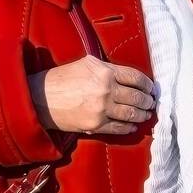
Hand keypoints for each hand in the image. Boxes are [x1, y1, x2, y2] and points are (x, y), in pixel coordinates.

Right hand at [27, 55, 155, 134]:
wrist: (41, 99)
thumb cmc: (62, 79)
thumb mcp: (86, 64)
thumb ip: (108, 67)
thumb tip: (127, 76)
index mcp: (105, 72)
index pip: (135, 77)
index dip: (147, 84)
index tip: (151, 88)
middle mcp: (106, 90)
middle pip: (137, 97)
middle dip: (148, 101)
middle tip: (151, 102)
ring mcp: (101, 109)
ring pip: (131, 114)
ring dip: (142, 114)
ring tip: (146, 114)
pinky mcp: (95, 125)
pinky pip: (119, 128)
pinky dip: (129, 127)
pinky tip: (132, 125)